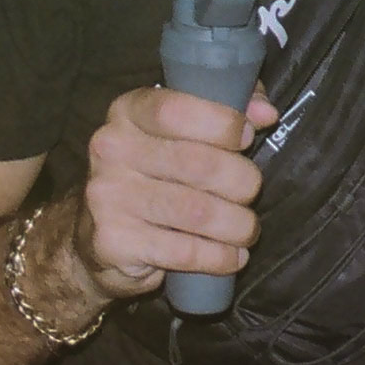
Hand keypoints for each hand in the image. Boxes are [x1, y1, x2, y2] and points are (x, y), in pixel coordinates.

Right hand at [65, 84, 280, 302]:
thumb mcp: (185, 128)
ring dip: (238, 225)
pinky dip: (220, 257)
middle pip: (198, 164)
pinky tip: (232, 256)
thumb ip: (231, 107)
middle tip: (251, 192)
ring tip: (247, 229)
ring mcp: (108, 196)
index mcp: (128, 111)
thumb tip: (266, 114)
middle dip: (242, 181)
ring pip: (197, 212)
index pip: (176, 110)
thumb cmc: (157, 171)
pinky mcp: (113, 242)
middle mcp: (111, 149)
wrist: (98, 233)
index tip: (247, 137)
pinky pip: (185, 252)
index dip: (223, 124)